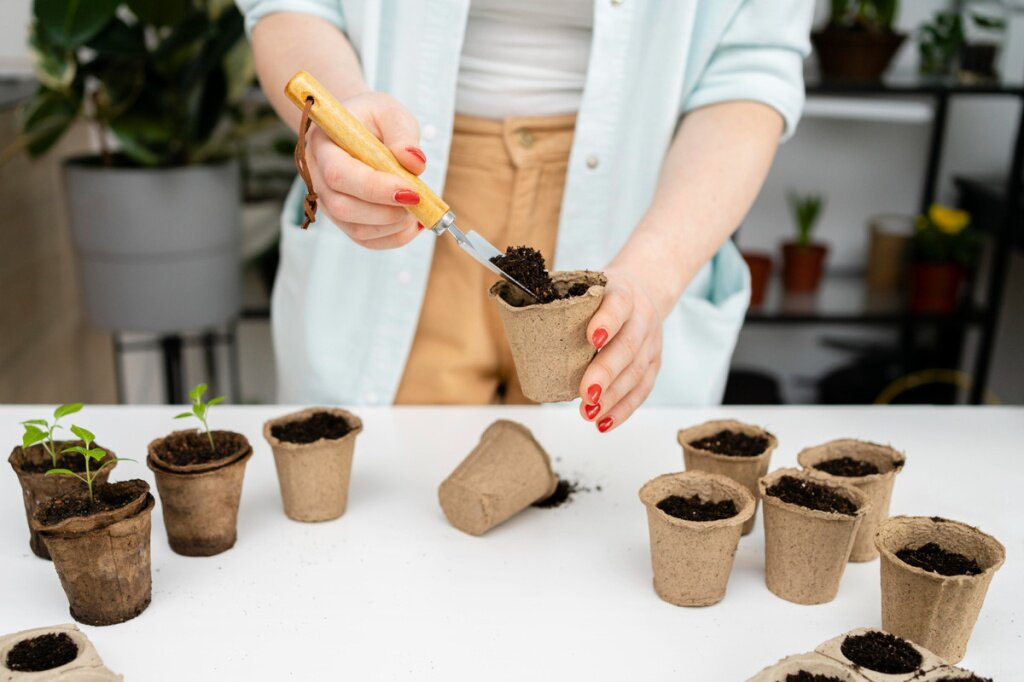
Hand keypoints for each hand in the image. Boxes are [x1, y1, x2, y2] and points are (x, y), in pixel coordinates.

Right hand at [305, 91, 426, 248]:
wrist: (359, 127)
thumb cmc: (373, 118)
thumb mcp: (390, 112)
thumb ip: (403, 133)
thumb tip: (415, 163)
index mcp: (323, 145)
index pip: (339, 174)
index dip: (375, 188)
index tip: (411, 191)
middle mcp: (318, 177)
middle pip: (343, 207)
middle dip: (386, 211)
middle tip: (419, 201)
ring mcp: (328, 202)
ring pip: (355, 228)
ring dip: (393, 226)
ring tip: (418, 209)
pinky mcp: (343, 219)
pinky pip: (365, 239)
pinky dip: (393, 237)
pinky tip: (413, 224)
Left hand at [577, 264, 664, 432]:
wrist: (644, 288)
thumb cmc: (605, 294)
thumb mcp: (588, 286)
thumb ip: (563, 303)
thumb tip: (521, 326)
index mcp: (623, 293)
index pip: (619, 304)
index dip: (607, 321)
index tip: (593, 337)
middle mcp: (641, 317)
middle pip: (627, 346)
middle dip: (606, 372)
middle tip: (586, 392)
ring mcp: (651, 342)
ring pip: (636, 372)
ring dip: (612, 397)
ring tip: (589, 412)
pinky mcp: (654, 363)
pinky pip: (642, 389)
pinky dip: (623, 409)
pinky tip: (604, 422)